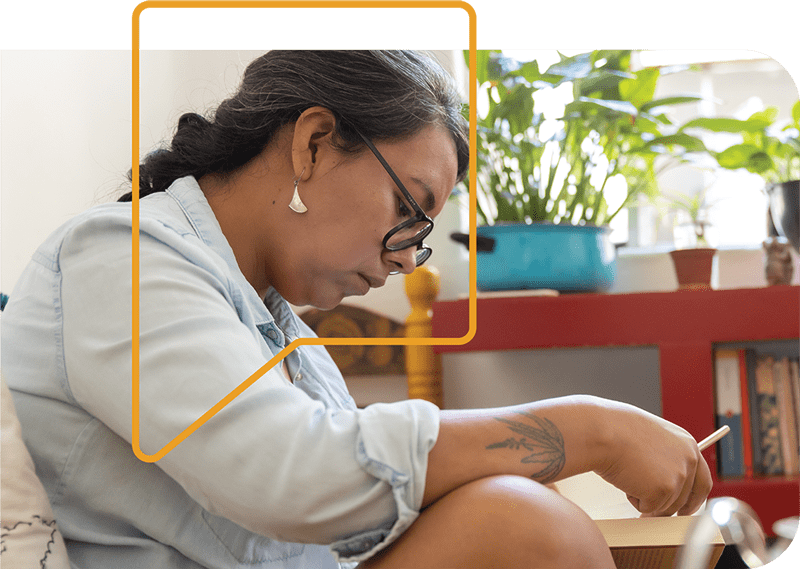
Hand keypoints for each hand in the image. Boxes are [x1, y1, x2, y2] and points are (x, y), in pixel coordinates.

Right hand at [590, 399, 712, 516]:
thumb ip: (665, 456)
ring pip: (665, 505)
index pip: (702, 480)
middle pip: (684, 498)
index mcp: (687, 445)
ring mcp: (678, 476)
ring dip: (644, 497)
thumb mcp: (651, 437)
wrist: (602, 432)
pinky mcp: (663, 491)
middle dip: (667, 507)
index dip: (693, 498)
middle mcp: (688, 460)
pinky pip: (648, 507)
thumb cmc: (616, 429)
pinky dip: (633, 499)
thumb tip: (662, 477)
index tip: (685, 509)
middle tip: (651, 510)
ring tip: (628, 474)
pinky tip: (625, 478)